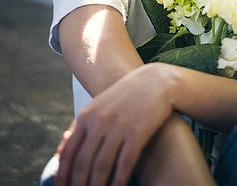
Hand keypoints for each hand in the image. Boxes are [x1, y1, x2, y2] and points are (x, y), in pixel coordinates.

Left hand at [54, 63, 175, 185]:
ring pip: (101, 167)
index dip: (62, 177)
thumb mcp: (97, 107)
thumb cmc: (124, 98)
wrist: (155, 81)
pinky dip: (118, 182)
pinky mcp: (137, 133)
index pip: (68, 153)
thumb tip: (58, 155)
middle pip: (83, 163)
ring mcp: (118, 127)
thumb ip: (78, 129)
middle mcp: (99, 121)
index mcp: (86, 116)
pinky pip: (124, 164)